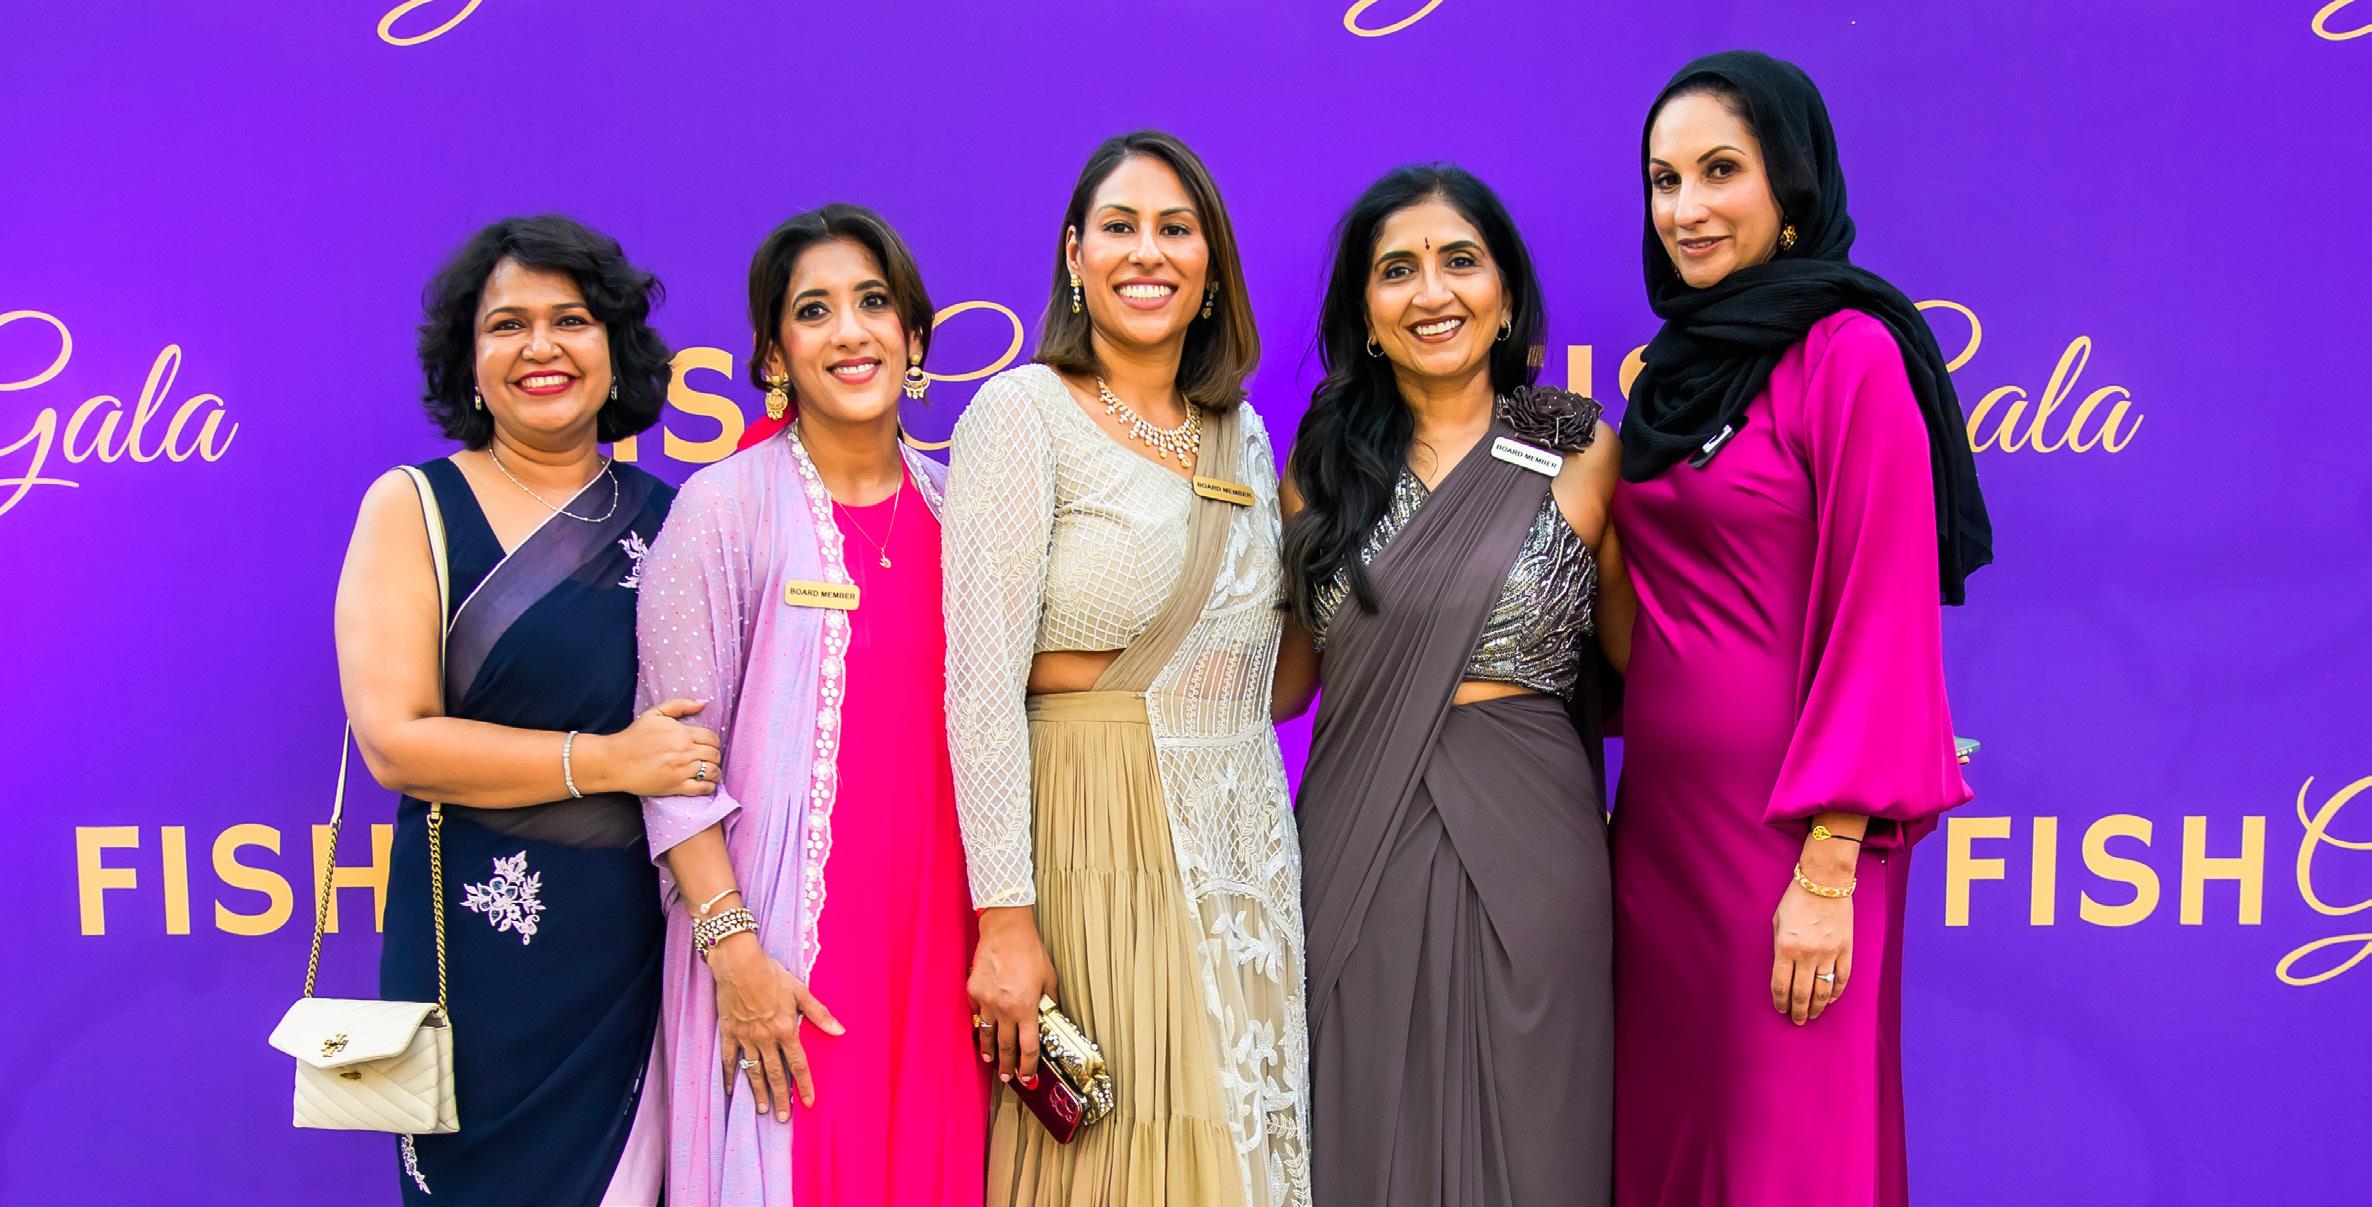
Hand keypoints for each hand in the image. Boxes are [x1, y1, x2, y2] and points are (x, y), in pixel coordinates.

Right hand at [591, 698, 721, 797]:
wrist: (614, 761)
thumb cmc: (634, 736)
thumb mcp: (655, 713)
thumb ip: (681, 705)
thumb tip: (704, 702)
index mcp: (681, 733)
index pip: (712, 738)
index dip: (713, 742)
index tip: (707, 745)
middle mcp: (684, 752)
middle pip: (714, 754)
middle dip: (714, 756)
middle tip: (708, 758)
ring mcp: (681, 770)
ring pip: (712, 771)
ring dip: (715, 772)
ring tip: (710, 771)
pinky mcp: (675, 786)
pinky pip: (703, 788)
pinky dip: (709, 786)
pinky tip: (706, 783)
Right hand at [708, 932, 842, 1119]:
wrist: (739, 964)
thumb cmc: (772, 974)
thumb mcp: (800, 992)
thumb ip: (819, 1014)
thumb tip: (840, 1031)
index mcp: (785, 1029)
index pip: (798, 1064)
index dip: (804, 1085)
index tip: (808, 1103)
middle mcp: (765, 1038)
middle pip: (775, 1073)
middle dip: (781, 1097)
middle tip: (783, 1117)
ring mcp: (745, 1037)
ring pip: (753, 1071)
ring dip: (758, 1091)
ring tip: (762, 1109)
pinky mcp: (729, 1032)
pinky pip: (729, 1059)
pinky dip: (730, 1076)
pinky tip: (731, 1090)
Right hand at [968, 907, 1056, 1086]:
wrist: (1005, 930)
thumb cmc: (1029, 950)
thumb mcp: (1048, 978)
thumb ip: (1049, 1000)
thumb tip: (1050, 1015)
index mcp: (1027, 1008)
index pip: (1029, 1047)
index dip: (1028, 1066)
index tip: (1027, 1075)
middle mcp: (1005, 1009)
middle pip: (1005, 1047)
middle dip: (1007, 1066)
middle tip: (1007, 1077)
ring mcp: (986, 1001)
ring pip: (986, 1035)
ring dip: (989, 1050)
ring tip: (990, 1059)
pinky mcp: (973, 992)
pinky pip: (976, 1014)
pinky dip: (980, 1022)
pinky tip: (982, 1028)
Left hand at [1770, 871, 1853, 1025]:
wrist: (1825, 883)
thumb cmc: (1796, 900)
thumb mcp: (1777, 922)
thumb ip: (1779, 948)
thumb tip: (1782, 972)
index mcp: (1786, 947)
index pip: (1781, 985)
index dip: (1780, 1001)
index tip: (1781, 1009)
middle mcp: (1807, 954)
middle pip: (1802, 993)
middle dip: (1798, 1011)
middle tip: (1797, 1020)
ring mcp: (1829, 953)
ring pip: (1823, 991)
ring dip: (1817, 1007)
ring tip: (1812, 1015)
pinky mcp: (1846, 950)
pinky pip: (1842, 978)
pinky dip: (1835, 992)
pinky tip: (1829, 999)